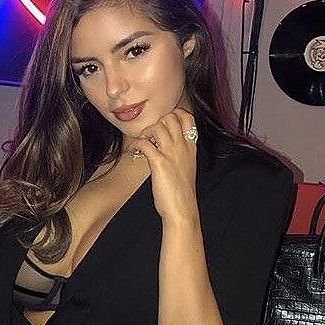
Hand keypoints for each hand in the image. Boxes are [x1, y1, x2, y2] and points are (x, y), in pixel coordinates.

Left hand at [131, 107, 198, 221]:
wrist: (182, 209)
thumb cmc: (182, 192)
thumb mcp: (186, 167)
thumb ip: (179, 154)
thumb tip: (165, 147)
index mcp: (191, 147)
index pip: (187, 118)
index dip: (173, 115)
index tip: (163, 123)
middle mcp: (182, 146)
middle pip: (170, 118)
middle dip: (157, 122)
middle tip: (149, 134)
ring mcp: (171, 153)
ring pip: (157, 126)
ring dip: (145, 132)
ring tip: (142, 142)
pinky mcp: (159, 162)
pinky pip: (144, 143)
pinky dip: (136, 144)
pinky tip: (133, 150)